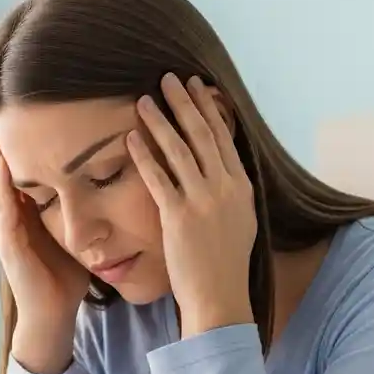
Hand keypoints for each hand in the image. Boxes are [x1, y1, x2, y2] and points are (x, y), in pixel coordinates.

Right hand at [0, 130, 90, 373]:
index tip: (28, 118)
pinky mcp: (8, 246)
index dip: (22, 147)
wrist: (52, 317)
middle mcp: (11, 221)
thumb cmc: (65, 281)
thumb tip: (109, 189)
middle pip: (5, 174)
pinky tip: (5, 166)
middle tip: (3, 111)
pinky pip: (4, 210)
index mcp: (26, 218)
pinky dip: (3, 187)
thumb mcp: (75, 238)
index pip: (23, 174)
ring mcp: (6, 233)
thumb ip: (82, 214)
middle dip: (2, 145)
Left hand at [128, 73, 256, 337]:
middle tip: (168, 77)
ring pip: (179, 149)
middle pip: (202, 134)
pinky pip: (158, 177)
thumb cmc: (225, 263)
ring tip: (144, 98)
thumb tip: (224, 168)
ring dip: (161, 120)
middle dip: (184, 102)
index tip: (196, 86)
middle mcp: (224, 187)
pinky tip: (132, 136)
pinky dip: (144, 154)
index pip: (223, 136)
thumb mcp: (241, 220)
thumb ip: (231, 191)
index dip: (208, 108)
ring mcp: (202, 200)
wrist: (220, 296)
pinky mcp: (178, 216)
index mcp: (241, 186)